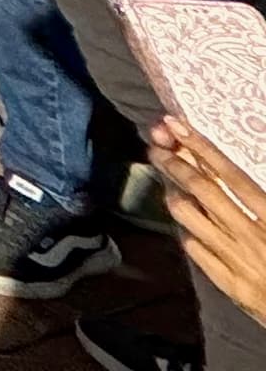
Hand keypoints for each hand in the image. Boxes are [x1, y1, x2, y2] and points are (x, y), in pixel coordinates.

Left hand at [156, 119, 265, 322]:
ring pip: (191, 219)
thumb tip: (236, 178)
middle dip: (175, 164)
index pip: (232, 176)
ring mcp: (237, 260)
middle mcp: (251, 236)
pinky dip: (188, 233)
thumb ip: (262, 200)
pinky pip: (197, 251)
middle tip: (155, 147)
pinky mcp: (229, 285)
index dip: (203, 148)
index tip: (177, 125)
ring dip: (174, 196)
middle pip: (203, 192)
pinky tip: (186, 225)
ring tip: (168, 185)